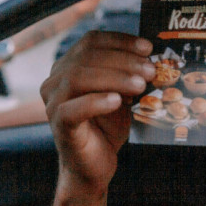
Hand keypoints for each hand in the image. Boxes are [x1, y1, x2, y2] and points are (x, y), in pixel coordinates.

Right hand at [40, 31, 154, 195]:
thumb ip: (130, 76)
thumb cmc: (107, 127)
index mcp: (69, 66)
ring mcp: (53, 102)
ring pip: (77, 77)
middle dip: (123, 61)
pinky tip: (117, 101)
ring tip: (140, 85)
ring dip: (114, 77)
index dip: (121, 41)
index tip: (148, 48)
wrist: (94, 165)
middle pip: (86, 57)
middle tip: (150, 70)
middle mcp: (56, 80)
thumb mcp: (122, 95)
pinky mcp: (58, 124)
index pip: (91, 41)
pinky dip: (96, 101)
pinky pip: (72, 108)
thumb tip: (152, 60)